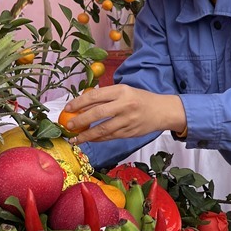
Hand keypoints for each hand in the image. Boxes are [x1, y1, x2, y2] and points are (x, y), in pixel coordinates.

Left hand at [64, 85, 185, 143]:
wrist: (162, 111)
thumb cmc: (140, 99)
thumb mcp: (124, 91)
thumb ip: (105, 97)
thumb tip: (81, 105)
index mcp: (121, 91)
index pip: (95, 96)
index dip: (79, 103)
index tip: (68, 108)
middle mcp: (124, 105)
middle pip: (97, 113)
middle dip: (80, 121)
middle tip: (69, 125)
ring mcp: (128, 121)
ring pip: (102, 129)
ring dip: (86, 135)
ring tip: (75, 138)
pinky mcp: (129, 133)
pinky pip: (110, 137)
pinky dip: (98, 139)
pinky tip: (90, 139)